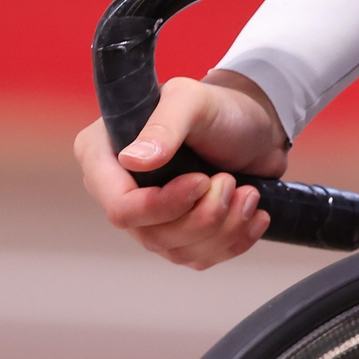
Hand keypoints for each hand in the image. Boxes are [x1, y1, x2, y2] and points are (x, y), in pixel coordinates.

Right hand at [74, 70, 290, 267]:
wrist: (255, 125)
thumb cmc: (219, 106)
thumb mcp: (192, 101)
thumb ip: (164, 126)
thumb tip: (132, 160)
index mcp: (103, 153)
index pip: (119, 206)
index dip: (161, 205)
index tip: (201, 181)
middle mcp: (118, 189)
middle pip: (151, 236)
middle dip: (202, 216)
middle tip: (230, 181)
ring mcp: (148, 216)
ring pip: (178, 251)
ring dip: (223, 227)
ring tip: (248, 193)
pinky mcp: (179, 233)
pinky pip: (199, 258)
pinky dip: (234, 241)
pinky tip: (255, 215)